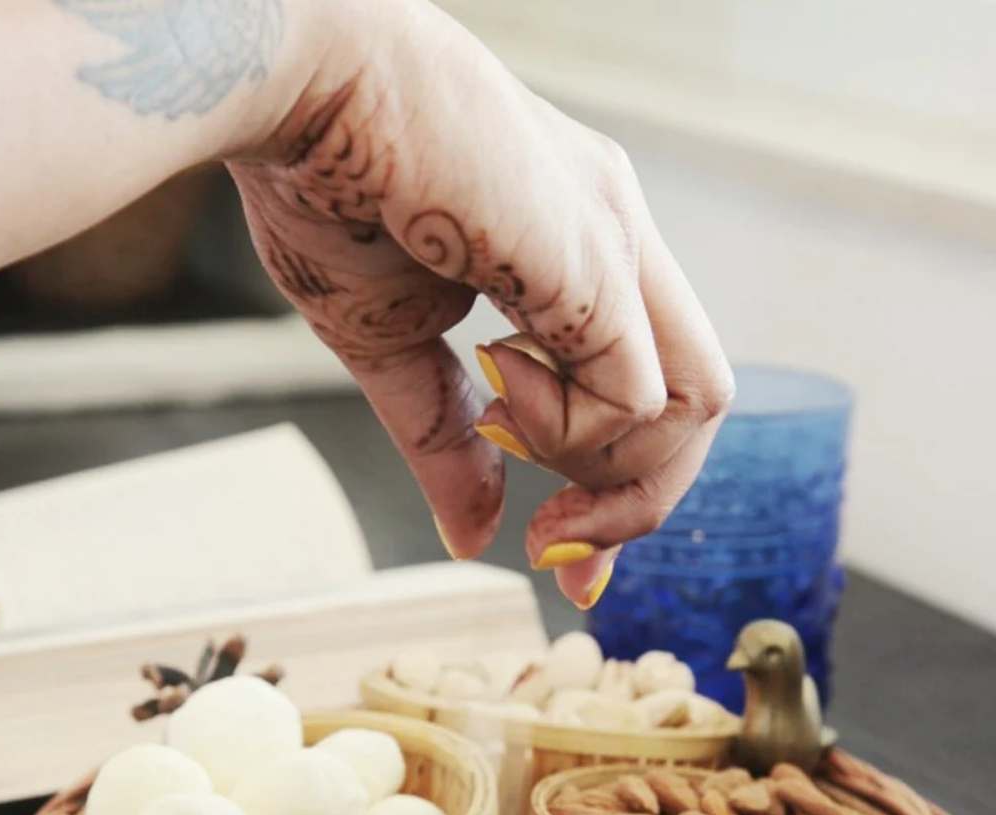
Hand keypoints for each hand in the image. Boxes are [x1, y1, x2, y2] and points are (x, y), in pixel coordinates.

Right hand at [228, 0, 732, 607]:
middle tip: (550, 541)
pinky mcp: (594, 254)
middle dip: (637, 499)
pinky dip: (566, 429)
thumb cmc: (327, 190)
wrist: (296, 83)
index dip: (623, 488)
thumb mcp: (393, 350)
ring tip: (501, 434)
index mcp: (580, 253)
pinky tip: (493, 385)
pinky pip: (634, 395)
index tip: (562, 550)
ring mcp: (618, 239)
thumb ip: (444, 445)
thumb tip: (472, 538)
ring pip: (693, 405)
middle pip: (699, 403)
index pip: (652, 387)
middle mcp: (621, 239)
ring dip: (604, 469)